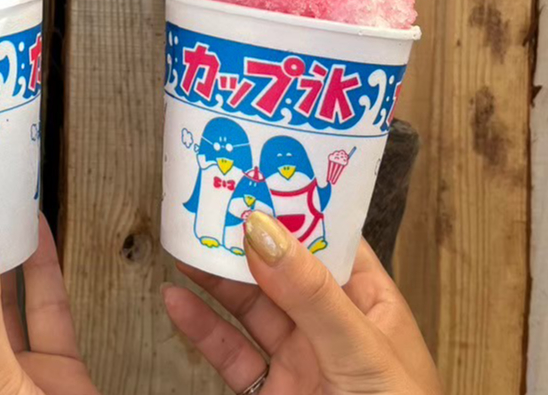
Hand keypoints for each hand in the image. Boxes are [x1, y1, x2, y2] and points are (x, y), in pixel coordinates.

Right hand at [163, 211, 440, 393]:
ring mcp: (299, 361)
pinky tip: (176, 300)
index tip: (257, 175)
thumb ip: (310, 292)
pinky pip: (230, 352)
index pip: (330, 242)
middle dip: (245, 238)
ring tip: (182, 243)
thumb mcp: (358, 349)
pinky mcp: (270, 393)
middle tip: (208, 204)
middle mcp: (332, 328)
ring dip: (216, 277)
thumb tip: (263, 228)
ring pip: (250, 308)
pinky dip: (200, 327)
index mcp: (371, 306)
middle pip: (281, 269)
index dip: (295, 208)